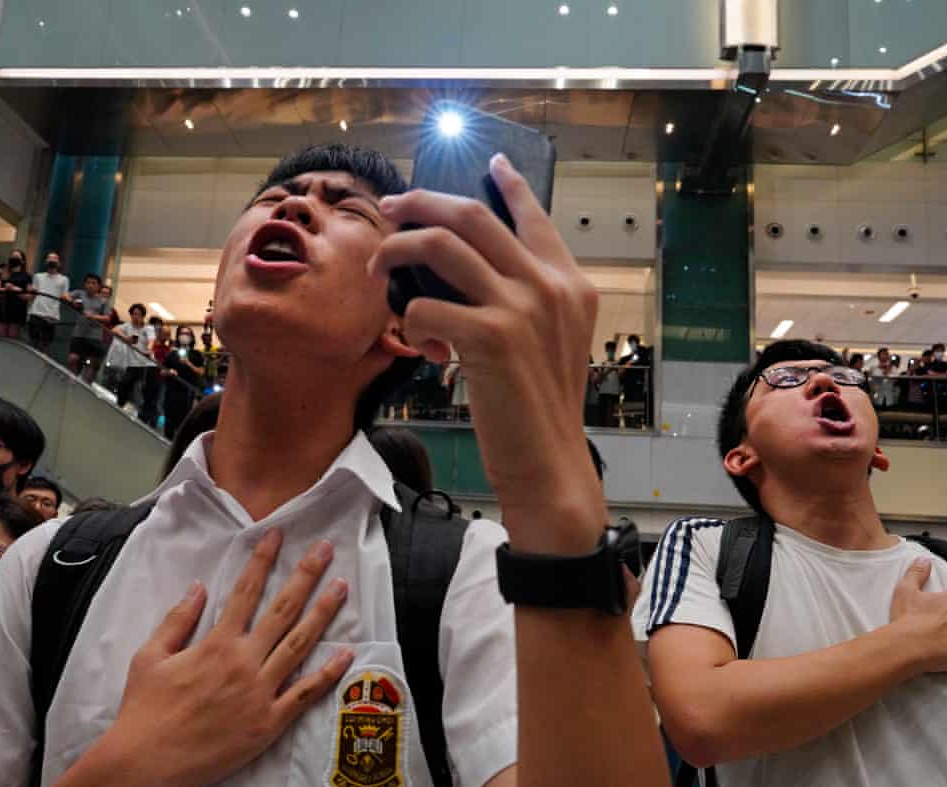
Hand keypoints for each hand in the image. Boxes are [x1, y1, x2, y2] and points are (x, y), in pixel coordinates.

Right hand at [100, 529, 352, 786]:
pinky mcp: (269, 723)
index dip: (263, 560)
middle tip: (325, 550)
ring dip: (323, 613)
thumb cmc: (144, 709)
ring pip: (300, 644)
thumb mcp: (149, 656)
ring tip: (341, 587)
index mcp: (216, 643)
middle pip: (283, 609)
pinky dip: (328, 673)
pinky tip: (346, 653)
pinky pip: (305, 694)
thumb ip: (177, 619)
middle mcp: (243, 662)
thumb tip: (199, 587)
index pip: (245, 591)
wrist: (145, 762)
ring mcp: (260, 692)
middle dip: (306, 575)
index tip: (277, 534)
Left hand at [370, 154, 602, 552]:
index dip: (509, 186)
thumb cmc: (539, 408)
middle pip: (472, 216)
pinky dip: (411, 321)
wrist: (548, 462)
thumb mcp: (551, 343)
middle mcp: (549, 285)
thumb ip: (525, 300)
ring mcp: (522, 307)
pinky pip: (426, 305)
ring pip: (441, 246)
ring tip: (377, 271)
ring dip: (397, 252)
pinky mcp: (491, 337)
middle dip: (421, 203)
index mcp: (568, 282)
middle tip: (392, 208)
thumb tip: (466, 270)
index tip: (491, 164)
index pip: (533, 217)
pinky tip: (421, 348)